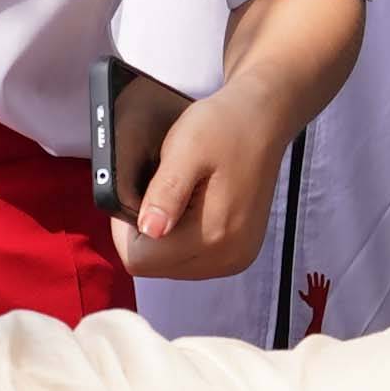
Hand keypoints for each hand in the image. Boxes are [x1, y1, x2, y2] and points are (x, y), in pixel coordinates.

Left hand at [114, 84, 289, 282]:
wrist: (264, 122)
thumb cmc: (225, 128)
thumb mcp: (186, 150)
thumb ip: (166, 192)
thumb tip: (149, 228)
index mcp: (213, 235)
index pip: (140, 260)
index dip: (124, 231)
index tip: (135, 197)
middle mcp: (227, 257)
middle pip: (155, 268)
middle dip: (144, 236)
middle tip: (155, 194)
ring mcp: (235, 259)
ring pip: (171, 267)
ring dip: (163, 240)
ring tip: (176, 199)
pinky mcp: (239, 254)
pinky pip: (193, 261)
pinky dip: (181, 240)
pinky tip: (190, 211)